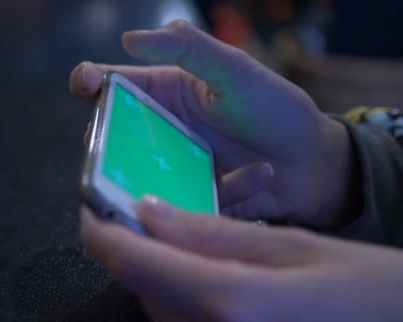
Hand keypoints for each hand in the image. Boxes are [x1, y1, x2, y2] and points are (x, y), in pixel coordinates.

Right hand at [70, 20, 359, 227]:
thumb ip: (188, 46)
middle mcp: (164, 131)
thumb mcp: (235, 68)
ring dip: (151, 181)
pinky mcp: (192, 200)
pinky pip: (187, 202)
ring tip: (185, 177)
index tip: (86, 85)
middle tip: (112, 148)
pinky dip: (228, 189)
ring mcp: (176, 168)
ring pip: (138, 177)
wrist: (316, 163)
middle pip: (114, 136)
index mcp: (167, 93)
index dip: (92, 82)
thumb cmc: (276, 109)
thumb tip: (131, 38)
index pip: (116, 85)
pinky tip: (260, 175)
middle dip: (106, 143)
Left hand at [80, 197, 402, 321]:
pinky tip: (222, 300)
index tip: (94, 208)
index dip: (101, 231)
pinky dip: (186, 316)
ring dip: (167, 284)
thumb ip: (215, 234)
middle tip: (167, 220)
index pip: (131, 262)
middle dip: (143, 251)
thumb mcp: (297, 248)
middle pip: (142, 290)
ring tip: (208, 262)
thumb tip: (151, 212)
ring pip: (159, 319)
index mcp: (230, 303)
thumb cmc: (377, 294)